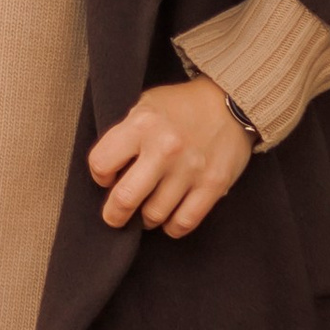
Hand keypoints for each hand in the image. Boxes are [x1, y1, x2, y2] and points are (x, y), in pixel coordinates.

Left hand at [87, 78, 252, 236]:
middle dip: (114, 213)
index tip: (108, 178)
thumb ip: (125, 135)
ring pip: (154, 215)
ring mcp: (190, 169)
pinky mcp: (213, 185)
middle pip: (125, 198)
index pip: (101, 164)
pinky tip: (169, 219)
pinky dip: (172, 227)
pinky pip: (184, 222)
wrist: (229, 102)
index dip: (100, 175)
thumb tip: (110, 171)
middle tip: (115, 215)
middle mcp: (165, 148)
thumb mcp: (145, 106)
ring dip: (146, 218)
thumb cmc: (181, 106)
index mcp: (142, 124)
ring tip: (147, 211)